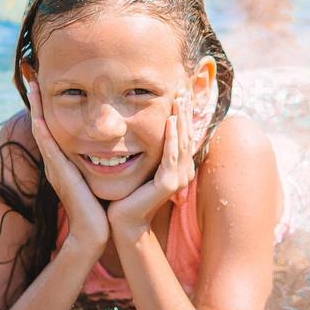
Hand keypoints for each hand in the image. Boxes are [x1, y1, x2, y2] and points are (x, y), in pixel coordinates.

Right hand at [26, 80, 108, 254]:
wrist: (94, 231)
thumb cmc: (98, 206)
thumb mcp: (96, 177)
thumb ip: (97, 162)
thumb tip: (109, 147)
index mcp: (63, 160)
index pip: (52, 127)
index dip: (47, 106)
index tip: (46, 85)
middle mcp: (55, 161)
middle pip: (41, 124)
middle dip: (37, 101)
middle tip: (32, 77)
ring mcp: (55, 167)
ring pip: (42, 132)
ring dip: (37, 109)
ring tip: (33, 88)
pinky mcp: (60, 176)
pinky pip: (50, 150)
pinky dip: (44, 135)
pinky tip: (39, 120)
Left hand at [107, 91, 195, 241]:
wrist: (123, 221)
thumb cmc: (127, 193)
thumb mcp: (140, 166)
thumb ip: (148, 151)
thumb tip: (145, 129)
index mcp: (179, 167)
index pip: (184, 135)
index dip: (183, 114)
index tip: (180, 93)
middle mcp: (184, 171)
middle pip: (187, 135)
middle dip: (185, 111)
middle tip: (183, 89)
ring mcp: (179, 178)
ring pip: (182, 142)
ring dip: (181, 118)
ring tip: (179, 99)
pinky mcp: (169, 183)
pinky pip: (171, 155)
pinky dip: (171, 137)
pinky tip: (170, 121)